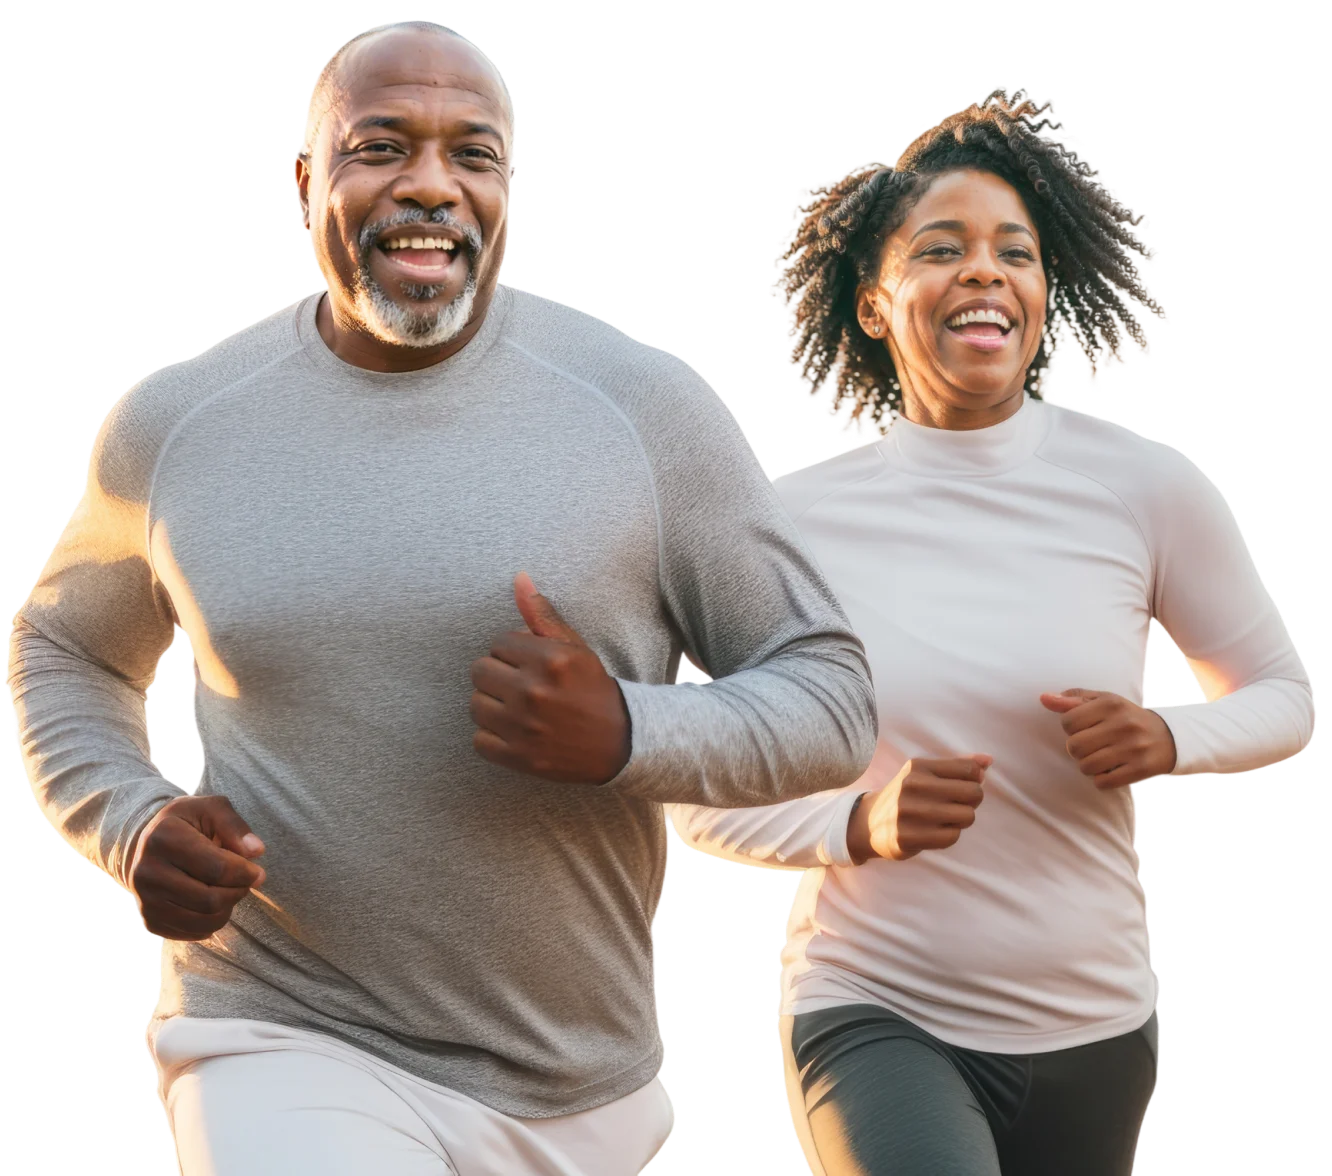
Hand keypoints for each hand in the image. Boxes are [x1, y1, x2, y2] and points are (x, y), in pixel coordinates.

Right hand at [127, 795, 266, 940]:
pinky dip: (212, 922)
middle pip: (211, 899)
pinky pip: (193, 933)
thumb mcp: (211, 809)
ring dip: (228, 908)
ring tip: (230, 890)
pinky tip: (212, 903)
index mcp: (164, 837)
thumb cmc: (187, 824)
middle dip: (238, 892)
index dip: (246, 873)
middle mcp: (147, 871)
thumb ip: (235, 825)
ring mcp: (145, 899)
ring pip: (204, 920)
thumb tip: (256, 851)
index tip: (258, 872)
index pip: (217, 868)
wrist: (148, 844)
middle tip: (246, 882)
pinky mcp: (149, 920)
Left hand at [469, 572, 631, 784]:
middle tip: (522, 685)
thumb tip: (518, 579)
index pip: (498, 642)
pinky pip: (479, 740)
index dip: (513, 652)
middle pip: (480, 671)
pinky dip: (493, 737)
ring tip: (518, 708)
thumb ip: (542, 615)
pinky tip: (516, 731)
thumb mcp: (574, 647)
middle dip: (498, 675)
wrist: (620, 742)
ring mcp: (523, 727)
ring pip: (475, 704)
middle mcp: (533, 692)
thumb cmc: (592, 689)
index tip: (530, 664)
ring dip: (492, 705)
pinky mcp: (518, 757)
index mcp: (549, 659)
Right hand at [847, 753, 990, 862]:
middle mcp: (912, 786)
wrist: (869, 823)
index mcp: (918, 766)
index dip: (976, 780)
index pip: (969, 769)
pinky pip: (952, 837)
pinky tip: (936, 831)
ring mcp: (909, 812)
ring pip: (967, 816)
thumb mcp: (925, 774)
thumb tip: (989, 760)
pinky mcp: (907, 837)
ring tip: (947, 818)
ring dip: (962, 819)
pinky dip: (950, 835)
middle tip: (958, 804)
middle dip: (973, 800)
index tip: (965, 785)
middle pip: (974, 793)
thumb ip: (958, 765)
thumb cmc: (908, 795)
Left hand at [1039, 689, 1177, 788]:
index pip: (1068, 722)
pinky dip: (1101, 780)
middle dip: (1077, 749)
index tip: (1084, 729)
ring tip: (1100, 758)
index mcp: (1111, 704)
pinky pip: (1103, 782)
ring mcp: (1134, 747)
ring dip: (1088, 766)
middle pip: (1074, 746)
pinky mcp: (1141, 769)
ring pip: (1086, 766)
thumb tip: (1044, 698)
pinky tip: (1110, 770)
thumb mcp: (1103, 702)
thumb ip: (1072, 700)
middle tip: (1091, 746)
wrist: (1170, 737)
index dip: (1071, 729)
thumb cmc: (1126, 718)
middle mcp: (1123, 724)